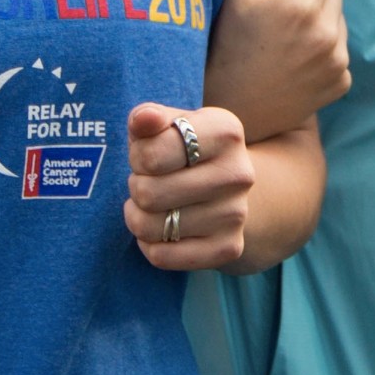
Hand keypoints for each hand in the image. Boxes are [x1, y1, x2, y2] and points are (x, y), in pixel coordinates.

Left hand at [124, 104, 257, 272]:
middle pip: (147, 193)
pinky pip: (162, 257)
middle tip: (149, 182)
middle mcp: (238, 173)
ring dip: (138, 217)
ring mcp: (236, 214)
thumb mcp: (170, 124)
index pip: (150, 153)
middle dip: (136, 187)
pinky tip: (162, 230)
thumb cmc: (186, 150)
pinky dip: (150, 245)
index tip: (148, 155)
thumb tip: (143, 119)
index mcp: (225, 132)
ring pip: (150, 227)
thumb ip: (148, 117)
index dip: (137, 156)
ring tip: (153, 205)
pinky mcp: (229, 248)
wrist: (232, 187)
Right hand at [202, 0, 346, 142]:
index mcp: (302, 8)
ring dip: (319, 22)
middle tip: (280, 16)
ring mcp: (338, 62)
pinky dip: (323, 51)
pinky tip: (295, 63)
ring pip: (338, 20)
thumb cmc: (228, 47)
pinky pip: (339, 50)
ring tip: (287, 42)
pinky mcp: (341, 83)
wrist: (230, 109)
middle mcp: (327, 35)